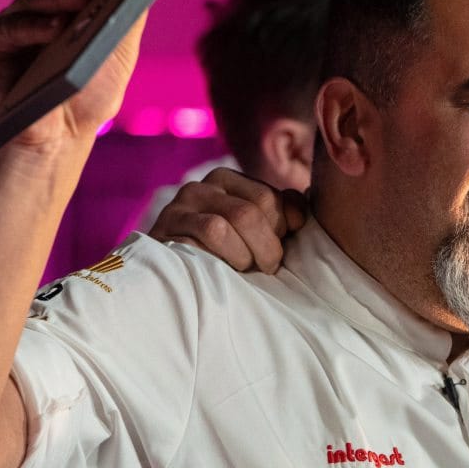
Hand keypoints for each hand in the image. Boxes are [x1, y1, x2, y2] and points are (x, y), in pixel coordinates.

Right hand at [0, 0, 141, 150]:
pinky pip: (11, 28)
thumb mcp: (120, 54)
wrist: (60, 136)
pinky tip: (57, 27)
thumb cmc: (91, 92)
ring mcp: (15, 22)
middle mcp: (40, 8)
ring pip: (36, 0)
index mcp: (70, 4)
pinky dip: (34, 26)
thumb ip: (129, 18)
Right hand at [148, 168, 307, 273]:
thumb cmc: (219, 262)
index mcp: (227, 181)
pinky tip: (224, 268)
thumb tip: (304, 204)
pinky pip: (212, 230)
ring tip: (244, 269)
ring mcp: (182, 204)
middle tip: (266, 267)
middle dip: (269, 244)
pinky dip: (226, 254)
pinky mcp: (168, 225)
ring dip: (248, 253)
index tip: (281, 246)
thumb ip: (277, 214)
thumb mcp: (251, 235)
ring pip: (237, 218)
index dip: (285, 226)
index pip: (273, 196)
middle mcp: (203, 186)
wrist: (165, 286)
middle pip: (257, 206)